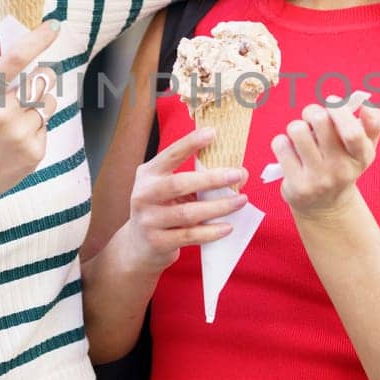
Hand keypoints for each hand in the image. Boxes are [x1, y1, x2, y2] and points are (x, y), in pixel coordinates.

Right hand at [0, 21, 62, 222]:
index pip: (15, 58)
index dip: (38, 38)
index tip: (55, 25)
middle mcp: (1, 114)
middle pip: (43, 78)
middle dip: (42, 75)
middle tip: (32, 80)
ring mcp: (19, 135)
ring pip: (48, 102)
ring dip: (38, 103)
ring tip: (14, 118)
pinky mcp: (34, 153)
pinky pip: (46, 126)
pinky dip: (34, 128)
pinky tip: (13, 140)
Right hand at [120, 127, 248, 272]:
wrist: (138, 246)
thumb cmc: (162, 210)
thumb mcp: (170, 190)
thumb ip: (198, 180)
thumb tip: (239, 173)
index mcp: (148, 174)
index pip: (170, 155)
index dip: (190, 143)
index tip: (213, 133)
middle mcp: (144, 194)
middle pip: (179, 184)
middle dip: (212, 179)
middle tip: (237, 174)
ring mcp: (149, 220)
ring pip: (188, 213)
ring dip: (218, 206)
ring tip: (241, 201)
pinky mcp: (158, 241)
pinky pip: (190, 235)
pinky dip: (211, 231)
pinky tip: (228, 227)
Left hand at [272, 98, 379, 217]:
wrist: (326, 205)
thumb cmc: (344, 164)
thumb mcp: (364, 147)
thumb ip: (374, 122)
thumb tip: (366, 105)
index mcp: (362, 155)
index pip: (353, 132)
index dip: (339, 109)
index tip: (332, 102)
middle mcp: (341, 169)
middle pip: (320, 120)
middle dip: (312, 111)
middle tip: (312, 119)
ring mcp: (318, 179)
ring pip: (297, 130)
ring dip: (296, 127)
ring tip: (301, 136)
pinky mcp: (297, 185)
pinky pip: (281, 145)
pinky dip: (282, 142)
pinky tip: (290, 152)